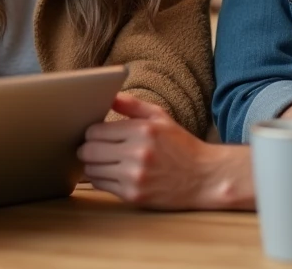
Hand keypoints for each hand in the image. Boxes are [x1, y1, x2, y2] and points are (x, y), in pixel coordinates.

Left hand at [78, 93, 247, 209]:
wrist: (205, 178)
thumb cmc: (181, 146)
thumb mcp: (161, 117)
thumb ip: (133, 105)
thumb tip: (109, 96)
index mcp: (142, 131)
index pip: (95, 131)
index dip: (91, 132)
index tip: (96, 134)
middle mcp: (136, 153)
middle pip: (88, 151)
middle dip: (87, 148)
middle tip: (93, 148)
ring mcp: (134, 176)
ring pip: (91, 170)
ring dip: (92, 165)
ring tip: (103, 161)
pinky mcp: (133, 195)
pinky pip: (101, 185)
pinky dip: (101, 179)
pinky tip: (112, 174)